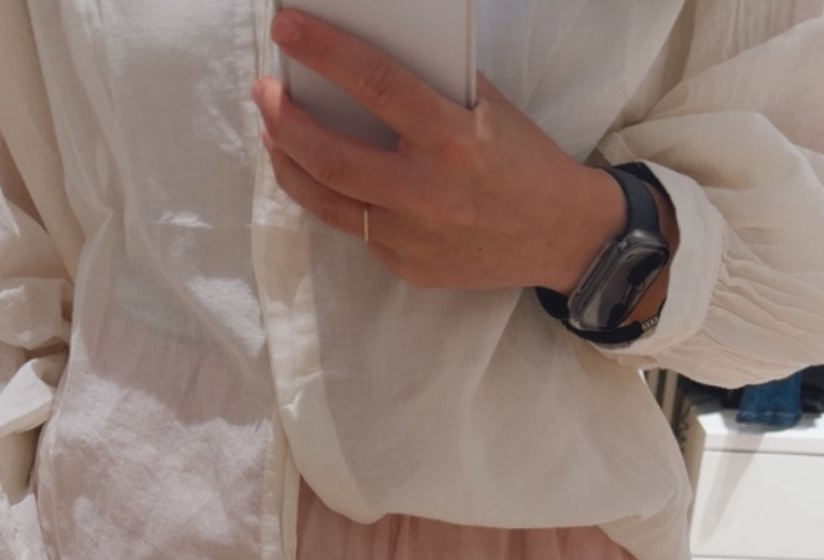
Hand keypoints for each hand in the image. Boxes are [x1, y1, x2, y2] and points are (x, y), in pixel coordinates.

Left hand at [254, 9, 630, 294]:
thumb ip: (431, 87)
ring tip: (273, 134)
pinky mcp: (408, 267)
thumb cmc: (522, 160)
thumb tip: (362, 64)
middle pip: (331, 156)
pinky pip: (357, 229)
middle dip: (284, 120)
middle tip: (263, 91)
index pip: (374, 83)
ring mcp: (413, 238)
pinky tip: (321, 174)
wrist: (560, 235)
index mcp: (452, 139)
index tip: (286, 28)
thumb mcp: (487, 107)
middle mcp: (427, 193)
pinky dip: (334, 197)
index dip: (323, 50)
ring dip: (290, 164)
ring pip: (328, 201)